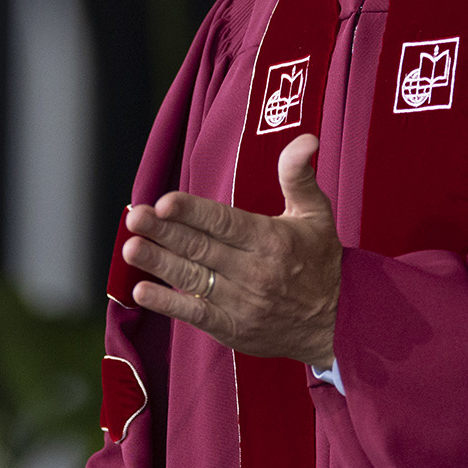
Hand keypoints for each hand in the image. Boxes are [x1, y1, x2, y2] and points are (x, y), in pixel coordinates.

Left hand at [123, 134, 340, 366]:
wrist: (336, 323)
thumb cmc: (320, 261)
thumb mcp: (316, 214)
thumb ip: (299, 176)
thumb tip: (305, 140)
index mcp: (271, 240)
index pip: (225, 223)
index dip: (192, 212)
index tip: (164, 202)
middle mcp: (254, 272)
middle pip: (201, 248)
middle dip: (164, 232)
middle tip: (135, 217)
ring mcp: (242, 302)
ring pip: (193, 278)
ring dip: (158, 264)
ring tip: (130, 248)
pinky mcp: (233, 328)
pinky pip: (195, 315)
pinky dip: (168, 304)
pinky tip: (142, 292)